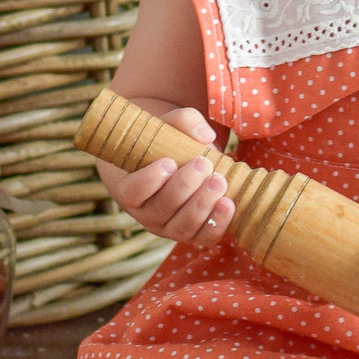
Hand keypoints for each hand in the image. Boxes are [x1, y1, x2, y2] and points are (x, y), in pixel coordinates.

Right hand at [104, 106, 233, 246]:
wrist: (183, 161)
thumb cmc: (168, 142)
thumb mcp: (170, 125)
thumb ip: (184, 121)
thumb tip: (206, 135)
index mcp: (131, 188)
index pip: (132, 193)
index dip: (148, 181)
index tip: (168, 162)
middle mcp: (147, 213)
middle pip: (161, 210)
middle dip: (183, 188)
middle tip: (203, 164)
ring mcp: (170, 227)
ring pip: (183, 226)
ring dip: (202, 204)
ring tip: (219, 181)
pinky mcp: (194, 233)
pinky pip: (204, 236)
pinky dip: (217, 223)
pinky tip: (228, 203)